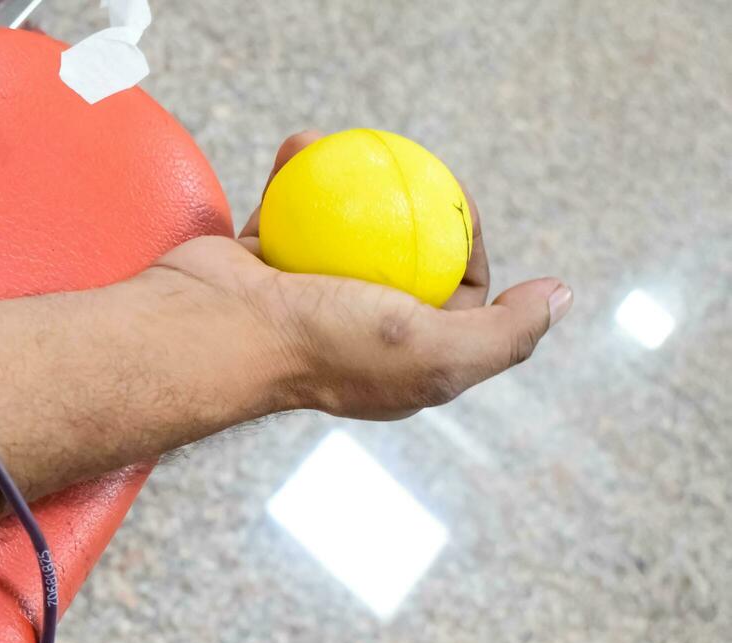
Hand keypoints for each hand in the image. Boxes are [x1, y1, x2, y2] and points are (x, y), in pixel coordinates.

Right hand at [153, 131, 573, 420]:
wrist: (216, 331)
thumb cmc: (322, 346)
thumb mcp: (437, 352)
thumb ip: (505, 332)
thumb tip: (558, 297)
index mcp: (396, 364)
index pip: (456, 302)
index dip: (470, 253)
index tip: (459, 214)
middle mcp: (352, 333)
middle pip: (404, 260)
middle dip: (416, 210)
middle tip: (418, 173)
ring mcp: (304, 298)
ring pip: (345, 231)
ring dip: (353, 184)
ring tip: (361, 148)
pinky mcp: (262, 265)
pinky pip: (287, 211)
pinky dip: (296, 178)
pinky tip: (306, 145)